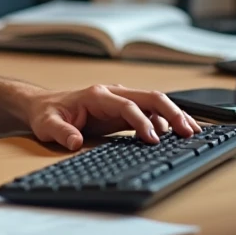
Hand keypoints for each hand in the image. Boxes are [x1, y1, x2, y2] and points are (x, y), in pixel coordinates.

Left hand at [25, 84, 200, 150]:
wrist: (44, 105)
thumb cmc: (47, 113)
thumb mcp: (47, 125)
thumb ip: (61, 132)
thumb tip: (75, 141)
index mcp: (97, 95)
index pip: (127, 105)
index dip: (141, 121)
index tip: (152, 139)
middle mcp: (112, 93)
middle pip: (149, 96)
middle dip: (171, 112)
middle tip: (188, 131)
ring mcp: (120, 99)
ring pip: (154, 101)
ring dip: (174, 114)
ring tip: (191, 132)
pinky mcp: (123, 109)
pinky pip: (150, 110)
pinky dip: (166, 119)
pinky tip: (178, 131)